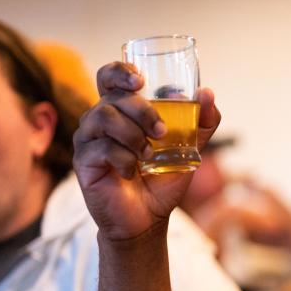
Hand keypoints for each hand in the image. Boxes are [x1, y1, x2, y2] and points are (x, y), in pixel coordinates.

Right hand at [72, 62, 220, 240]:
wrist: (147, 219)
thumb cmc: (162, 181)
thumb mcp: (189, 150)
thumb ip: (201, 123)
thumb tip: (207, 93)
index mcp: (122, 112)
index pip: (110, 77)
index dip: (120, 71)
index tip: (140, 80)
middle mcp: (100, 120)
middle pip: (114, 97)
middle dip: (142, 110)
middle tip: (161, 132)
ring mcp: (88, 139)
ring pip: (104, 117)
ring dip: (133, 135)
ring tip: (148, 156)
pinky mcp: (83, 161)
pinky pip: (101, 147)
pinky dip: (124, 159)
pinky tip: (133, 172)